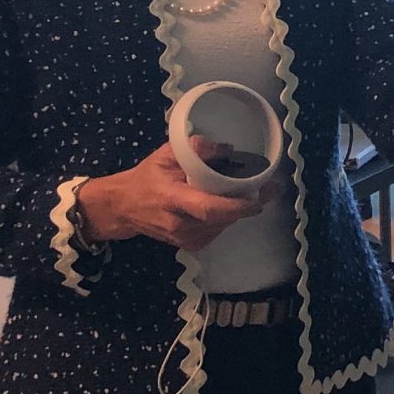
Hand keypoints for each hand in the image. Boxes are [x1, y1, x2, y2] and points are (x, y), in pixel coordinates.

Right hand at [77, 145, 269, 251]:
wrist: (124, 208)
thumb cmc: (145, 179)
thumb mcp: (164, 155)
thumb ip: (194, 150)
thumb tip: (226, 148)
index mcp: (171, 199)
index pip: (209, 208)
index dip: (237, 205)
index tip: (259, 195)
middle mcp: (180, 225)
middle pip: (222, 219)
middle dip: (248, 205)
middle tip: (270, 188)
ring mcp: (185, 239)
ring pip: (222, 226)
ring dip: (239, 211)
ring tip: (254, 193)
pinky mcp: (190, 245)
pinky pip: (217, 230)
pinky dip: (226, 217)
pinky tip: (230, 205)